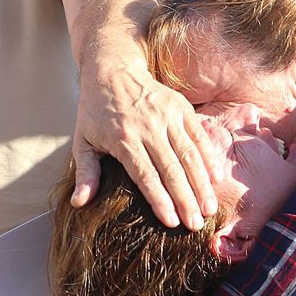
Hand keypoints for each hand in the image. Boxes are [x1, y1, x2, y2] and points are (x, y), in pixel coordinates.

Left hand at [70, 62, 221, 229]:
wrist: (112, 69)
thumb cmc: (95, 111)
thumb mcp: (82, 140)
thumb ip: (85, 173)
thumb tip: (78, 203)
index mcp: (123, 138)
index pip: (146, 175)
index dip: (160, 200)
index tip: (172, 222)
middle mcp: (148, 127)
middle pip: (171, 169)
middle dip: (186, 200)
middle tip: (196, 225)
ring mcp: (167, 116)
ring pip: (189, 155)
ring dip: (201, 184)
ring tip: (208, 209)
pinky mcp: (181, 108)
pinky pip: (198, 136)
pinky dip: (209, 158)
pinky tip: (216, 179)